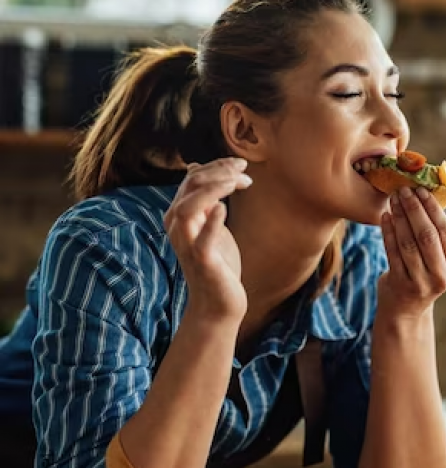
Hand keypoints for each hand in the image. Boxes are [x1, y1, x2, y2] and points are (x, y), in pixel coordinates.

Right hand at [164, 158, 251, 322]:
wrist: (218, 303)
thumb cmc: (217, 262)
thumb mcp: (209, 224)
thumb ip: (203, 199)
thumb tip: (195, 167)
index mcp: (179, 216)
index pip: (192, 179)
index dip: (216, 166)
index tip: (242, 164)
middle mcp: (177, 227)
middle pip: (190, 187)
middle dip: (218, 172)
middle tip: (245, 172)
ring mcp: (187, 244)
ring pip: (188, 208)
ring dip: (213, 189)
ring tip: (237, 182)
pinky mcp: (202, 262)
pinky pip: (202, 240)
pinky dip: (212, 221)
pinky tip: (224, 208)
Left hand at [377, 185, 445, 319]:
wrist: (406, 308)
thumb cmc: (423, 272)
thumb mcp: (438, 258)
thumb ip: (437, 234)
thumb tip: (425, 192)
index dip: (432, 208)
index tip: (421, 189)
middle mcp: (442, 276)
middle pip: (427, 235)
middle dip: (414, 209)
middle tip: (404, 190)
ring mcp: (420, 282)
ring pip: (408, 242)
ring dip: (399, 217)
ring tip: (393, 200)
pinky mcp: (400, 284)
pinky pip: (392, 251)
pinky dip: (388, 231)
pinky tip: (385, 216)